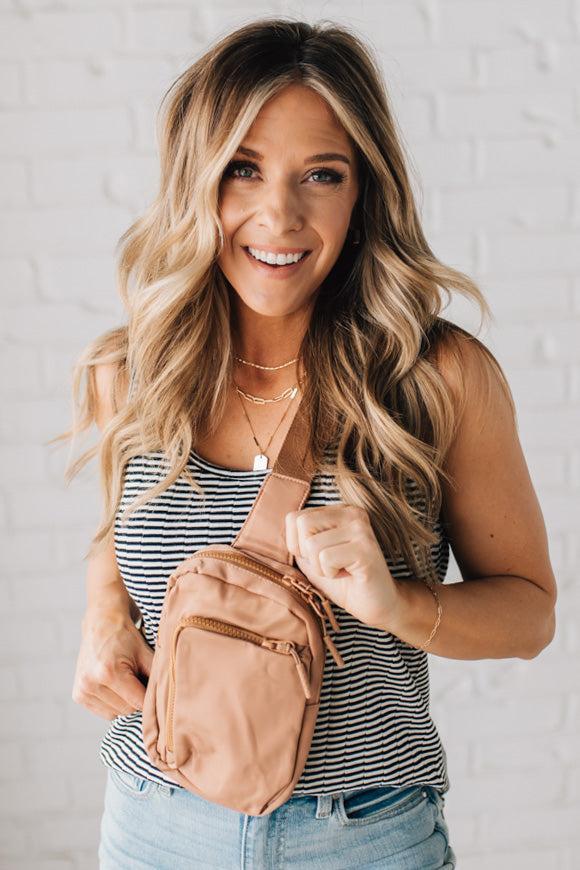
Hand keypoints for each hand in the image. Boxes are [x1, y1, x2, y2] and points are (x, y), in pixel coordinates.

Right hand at [72, 608, 153, 720]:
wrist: (101, 622)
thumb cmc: (125, 636)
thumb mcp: (146, 653)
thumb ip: (156, 678)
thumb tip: (165, 699)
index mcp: (109, 672)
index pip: (139, 702)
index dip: (150, 696)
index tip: (154, 687)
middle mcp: (91, 683)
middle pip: (127, 710)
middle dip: (136, 697)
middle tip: (137, 677)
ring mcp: (82, 690)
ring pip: (115, 713)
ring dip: (124, 702)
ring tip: (124, 679)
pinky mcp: (78, 695)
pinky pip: (104, 712)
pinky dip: (112, 703)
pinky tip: (113, 685)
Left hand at [285, 504, 400, 629]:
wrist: (378, 605)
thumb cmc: (345, 582)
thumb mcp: (314, 558)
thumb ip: (298, 541)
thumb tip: (274, 533)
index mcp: (340, 510)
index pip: (294, 518)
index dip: (297, 546)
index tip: (321, 558)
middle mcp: (353, 513)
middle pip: (302, 524)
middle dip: (308, 555)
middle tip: (331, 565)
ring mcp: (361, 528)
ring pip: (312, 545)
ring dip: (321, 568)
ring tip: (342, 570)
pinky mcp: (365, 548)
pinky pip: (326, 558)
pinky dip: (331, 574)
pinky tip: (349, 575)